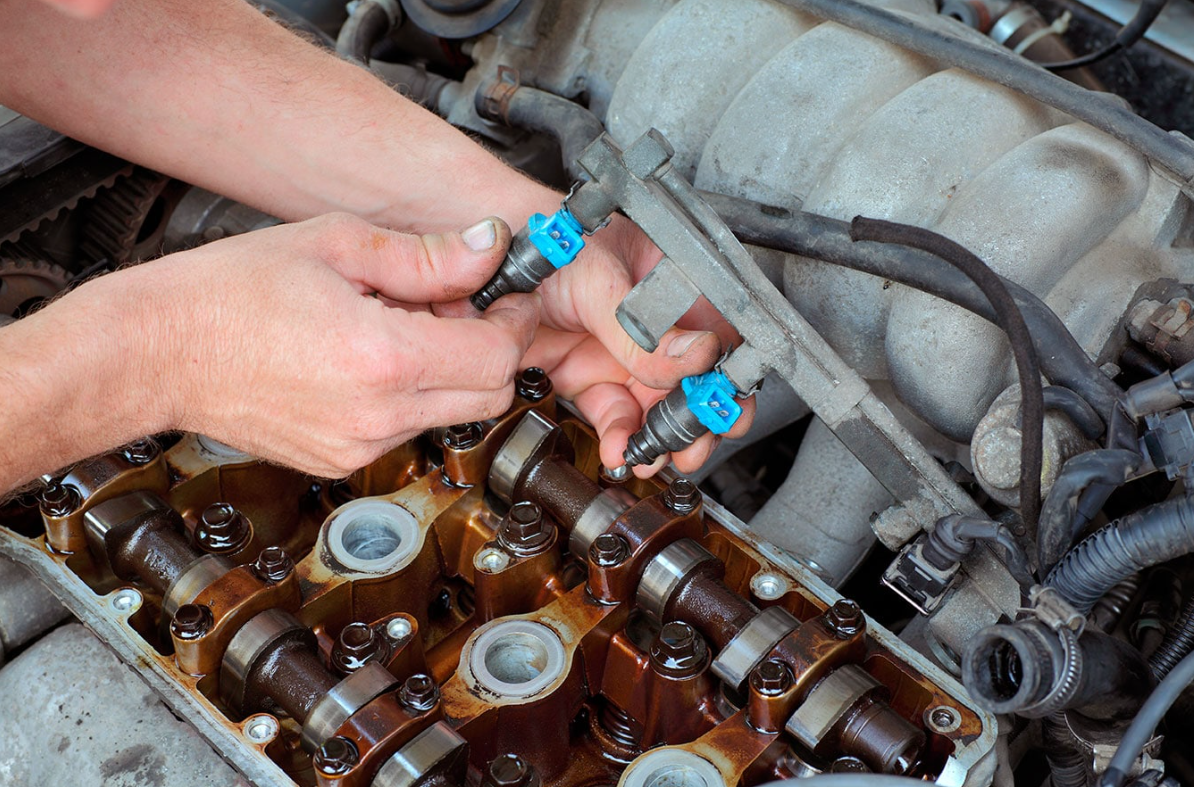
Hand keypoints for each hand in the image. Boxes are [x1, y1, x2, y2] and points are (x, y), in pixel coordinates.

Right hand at [112, 213, 537, 476]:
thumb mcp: (335, 245)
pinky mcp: (341, 460)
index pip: (498, 355)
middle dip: (490, 348)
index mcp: (383, 359)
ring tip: (396, 326)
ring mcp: (359, 446)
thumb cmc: (228, 293)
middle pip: (490, 396)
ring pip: (450, 413)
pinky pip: (406, 428)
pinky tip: (368, 358)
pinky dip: (409, 394)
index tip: (504, 296)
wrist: (158, 350)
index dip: (513, 321)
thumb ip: (426, 255)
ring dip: (448, 370)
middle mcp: (378, 415)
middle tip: (454, 306)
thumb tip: (489, 248)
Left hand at [520, 216, 755, 476]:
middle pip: (692, 382)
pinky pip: (614, 416)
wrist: (484, 270)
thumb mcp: (597, 283)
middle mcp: (653, 324)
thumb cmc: (548, 244)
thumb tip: (699, 356)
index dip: (725, 377)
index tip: (722, 408)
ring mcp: (619, 353)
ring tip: (655, 456)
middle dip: (697, 421)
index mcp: (673, 287)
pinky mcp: (585, 377)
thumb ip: (643, 329)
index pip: (718, 336)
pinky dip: (621, 439)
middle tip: (693, 445)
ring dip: (661, 439)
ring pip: (656, 408)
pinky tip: (621, 450)